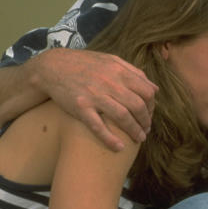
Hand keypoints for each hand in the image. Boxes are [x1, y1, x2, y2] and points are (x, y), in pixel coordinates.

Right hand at [32, 47, 157, 150]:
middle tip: (146, 130)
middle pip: (138, 106)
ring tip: (139, 139)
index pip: (147, 92)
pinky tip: (119, 148)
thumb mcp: (111, 61)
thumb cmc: (85, 64)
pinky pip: (98, 126)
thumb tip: (155, 89)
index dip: (152, 106)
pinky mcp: (80, 107)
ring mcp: (95, 95)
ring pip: (123, 117)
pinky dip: (110, 139)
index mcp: (119, 72)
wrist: (52, 67)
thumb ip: (134, 73)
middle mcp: (109, 83)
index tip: (149, 115)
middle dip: (146, 121)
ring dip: (134, 131)